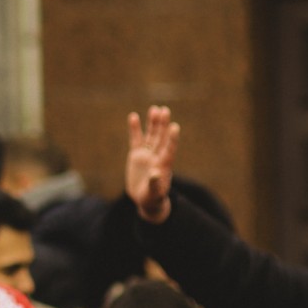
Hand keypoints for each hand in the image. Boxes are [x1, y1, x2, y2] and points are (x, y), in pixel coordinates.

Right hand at [125, 105, 180, 223]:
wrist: (145, 199)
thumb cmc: (152, 198)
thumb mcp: (154, 193)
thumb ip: (154, 183)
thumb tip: (155, 173)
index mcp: (163, 165)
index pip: (169, 149)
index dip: (172, 138)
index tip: (175, 127)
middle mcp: (157, 156)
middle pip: (161, 138)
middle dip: (162, 125)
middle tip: (164, 111)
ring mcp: (147, 154)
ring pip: (151, 135)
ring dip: (153, 123)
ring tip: (155, 109)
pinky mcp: (137, 155)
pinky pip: (136, 139)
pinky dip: (134, 129)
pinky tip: (133, 116)